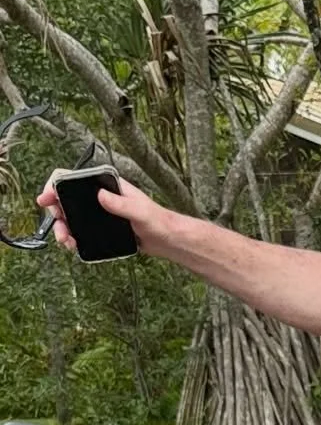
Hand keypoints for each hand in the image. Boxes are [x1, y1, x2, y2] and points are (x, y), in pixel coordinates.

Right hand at [38, 171, 167, 255]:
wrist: (167, 239)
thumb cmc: (158, 221)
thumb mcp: (140, 211)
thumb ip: (121, 204)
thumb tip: (101, 195)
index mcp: (107, 185)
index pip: (74, 179)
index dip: (56, 186)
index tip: (48, 198)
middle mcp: (100, 197)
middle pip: (67, 200)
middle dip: (57, 212)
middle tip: (59, 224)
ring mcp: (99, 213)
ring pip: (72, 218)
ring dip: (63, 228)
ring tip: (65, 240)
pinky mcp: (102, 228)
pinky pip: (81, 231)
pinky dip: (73, 237)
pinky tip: (73, 245)